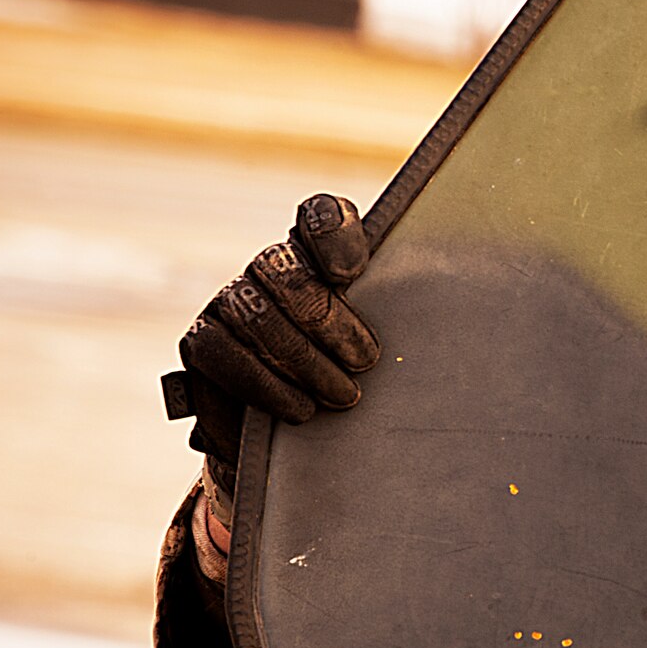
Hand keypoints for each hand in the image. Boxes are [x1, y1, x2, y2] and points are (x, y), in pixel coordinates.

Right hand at [163, 194, 379, 494]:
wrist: (293, 431)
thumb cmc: (352, 375)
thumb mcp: (380, 341)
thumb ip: (397, 312)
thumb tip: (444, 303)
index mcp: (318, 253)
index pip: (323, 216)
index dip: (334, 235)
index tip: (350, 274)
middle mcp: (269, 267)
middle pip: (287, 270)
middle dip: (329, 319)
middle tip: (365, 362)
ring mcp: (229, 299)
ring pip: (257, 316)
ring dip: (305, 362)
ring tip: (342, 397)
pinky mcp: (202, 340)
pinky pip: (225, 355)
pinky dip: (267, 387)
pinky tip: (300, 410)